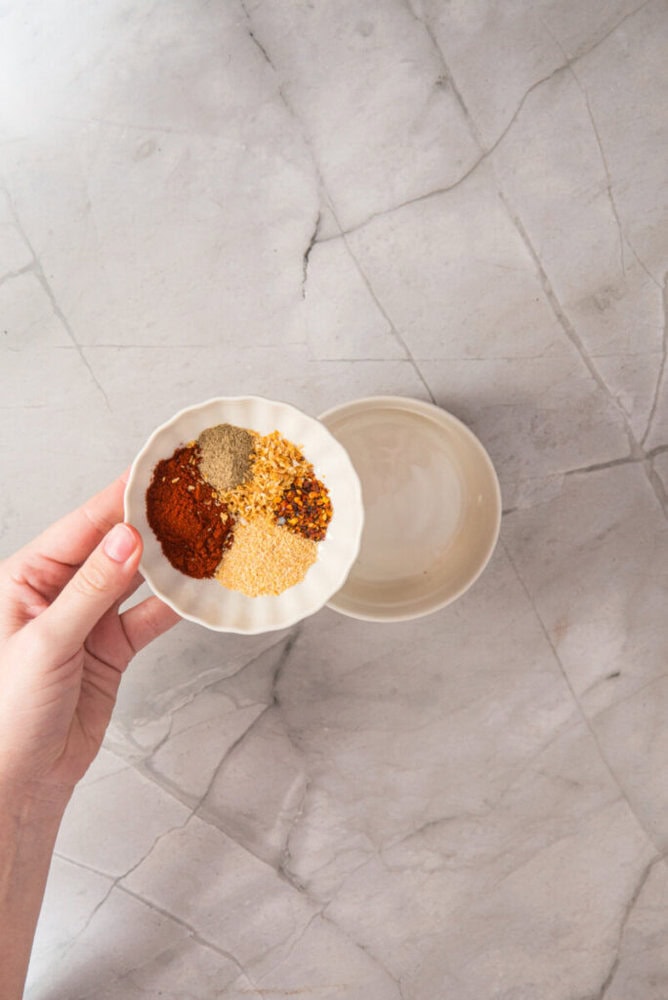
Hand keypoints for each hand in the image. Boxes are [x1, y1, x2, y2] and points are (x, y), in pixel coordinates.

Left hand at [0, 473, 179, 804]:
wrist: (18, 782)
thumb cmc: (6, 715)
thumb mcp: (45, 644)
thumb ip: (90, 590)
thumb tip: (127, 540)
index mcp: (27, 578)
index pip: (81, 526)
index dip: (120, 499)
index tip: (157, 475)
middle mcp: (58, 592)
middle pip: (113, 546)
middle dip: (151, 525)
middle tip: (194, 500)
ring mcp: (87, 620)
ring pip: (136, 580)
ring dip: (168, 563)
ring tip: (206, 536)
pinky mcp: (110, 649)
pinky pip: (148, 618)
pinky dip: (174, 607)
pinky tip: (199, 590)